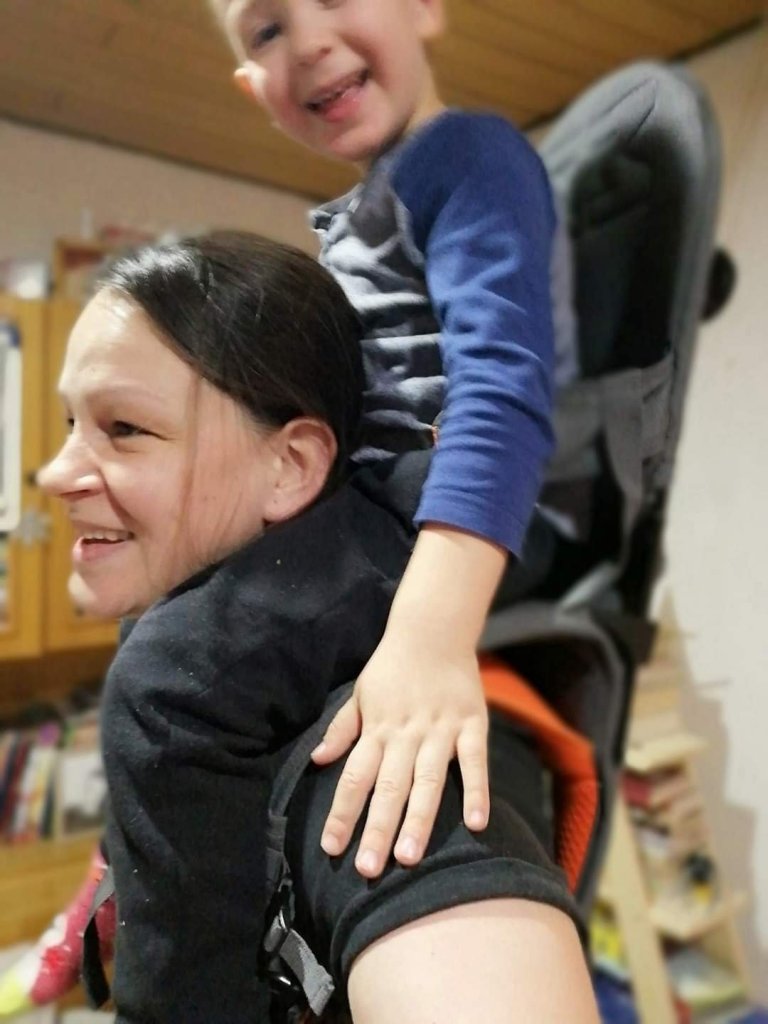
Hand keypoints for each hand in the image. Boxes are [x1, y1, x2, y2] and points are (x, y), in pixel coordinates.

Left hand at [310, 629, 489, 877]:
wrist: (433, 630)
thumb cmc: (392, 667)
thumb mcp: (360, 694)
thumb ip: (341, 729)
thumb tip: (318, 760)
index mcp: (377, 729)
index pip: (353, 777)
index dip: (342, 813)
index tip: (332, 848)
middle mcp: (406, 734)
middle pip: (388, 787)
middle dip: (377, 829)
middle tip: (369, 869)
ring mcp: (440, 731)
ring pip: (427, 781)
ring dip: (418, 819)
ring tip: (409, 857)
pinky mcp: (472, 725)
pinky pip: (475, 762)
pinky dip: (476, 791)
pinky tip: (476, 823)